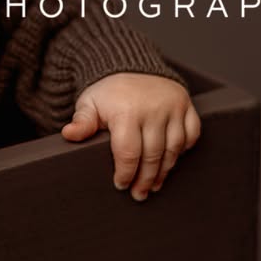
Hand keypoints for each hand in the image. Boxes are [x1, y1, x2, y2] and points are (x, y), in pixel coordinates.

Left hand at [60, 73, 200, 200]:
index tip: (120, 185)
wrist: (130, 66)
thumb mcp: (89, 104)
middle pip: (153, 155)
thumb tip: (69, 135)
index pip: (128, 153)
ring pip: (173, 148)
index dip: (125, 173)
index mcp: (126, 111)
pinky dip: (184, 149)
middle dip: (145, 179)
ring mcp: (172, 106)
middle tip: (139, 194)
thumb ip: (82, 122)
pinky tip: (171, 160)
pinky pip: (191, 133)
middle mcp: (153, 108)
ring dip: (165, 170)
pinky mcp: (186, 104)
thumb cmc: (108, 92)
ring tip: (154, 184)